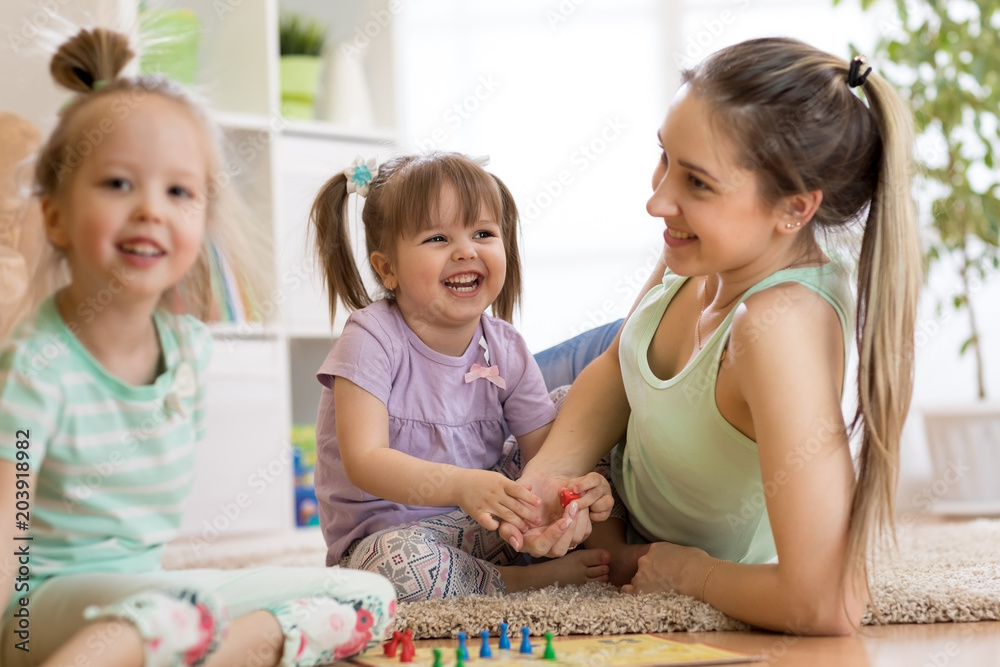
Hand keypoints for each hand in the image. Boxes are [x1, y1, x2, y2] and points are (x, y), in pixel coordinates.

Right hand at [457, 469, 540, 531]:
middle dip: (528, 515)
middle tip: (538, 521)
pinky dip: (495, 526)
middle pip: (515, 505)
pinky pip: (489, 523)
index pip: (518, 490)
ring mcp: (486, 504)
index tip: (539, 503)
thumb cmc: (481, 480)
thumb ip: (513, 485)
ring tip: (526, 529)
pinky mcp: (478, 513)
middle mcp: (495, 494)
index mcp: (501, 483)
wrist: (458, 483)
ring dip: (517, 523)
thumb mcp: (497, 478)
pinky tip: (500, 527)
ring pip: (506, 516)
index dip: (529, 497)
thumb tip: (531, 487)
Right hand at [497, 471, 612, 556]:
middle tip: (573, 507)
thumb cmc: (524, 494)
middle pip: (559, 549)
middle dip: (568, 530)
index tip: (564, 521)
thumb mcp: (512, 510)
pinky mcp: (575, 532)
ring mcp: (561, 540)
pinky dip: (585, 518)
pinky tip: (582, 504)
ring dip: (579, 522)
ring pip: (575, 541)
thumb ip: (508, 527)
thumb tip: (516, 545)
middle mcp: (546, 545)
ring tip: (577, 503)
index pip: (541, 546)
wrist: (542, 482)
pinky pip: (584, 531)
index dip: (553, 536)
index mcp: (528, 542)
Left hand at [621, 542, 705, 595]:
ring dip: (644, 588)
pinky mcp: (639, 590)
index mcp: (656, 549)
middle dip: (650, 577)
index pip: (652, 557)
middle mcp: (645, 560)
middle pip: (643, 570)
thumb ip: (678, 556)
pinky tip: (640, 600)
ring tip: (656, 596)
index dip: (658, 567)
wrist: (696, 578)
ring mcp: (640, 575)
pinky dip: (632, 595)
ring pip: (637, 581)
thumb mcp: (687, 552)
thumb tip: (683, 563)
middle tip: (663, 586)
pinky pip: (627, 592)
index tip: (665, 574)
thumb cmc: (698, 565)